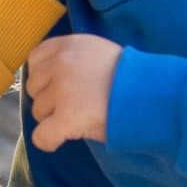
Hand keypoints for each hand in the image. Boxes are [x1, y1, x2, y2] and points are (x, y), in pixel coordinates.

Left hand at [27, 33, 121, 150]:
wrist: (152, 94)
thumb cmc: (130, 78)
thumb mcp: (99, 53)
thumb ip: (73, 59)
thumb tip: (50, 79)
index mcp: (69, 45)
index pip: (35, 59)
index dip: (44, 77)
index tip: (58, 87)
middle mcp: (61, 63)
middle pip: (34, 87)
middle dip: (49, 99)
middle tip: (74, 105)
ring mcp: (62, 90)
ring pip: (38, 112)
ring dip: (54, 119)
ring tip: (81, 117)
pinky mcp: (67, 117)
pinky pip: (41, 136)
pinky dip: (49, 141)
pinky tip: (62, 139)